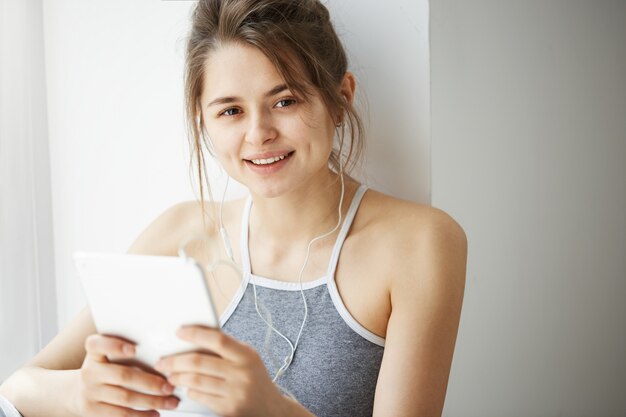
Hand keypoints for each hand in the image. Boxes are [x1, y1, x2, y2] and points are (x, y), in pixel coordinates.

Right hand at [73, 334, 179, 415]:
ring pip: (125, 398)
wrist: (76, 391)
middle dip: (150, 382)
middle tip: (170, 386)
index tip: (134, 350)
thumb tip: (163, 359)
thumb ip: (127, 353)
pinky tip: (155, 413)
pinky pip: (120, 414)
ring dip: (152, 401)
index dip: (114, 346)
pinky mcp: (92, 411)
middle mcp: (90, 372)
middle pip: (122, 376)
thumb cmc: (104, 368)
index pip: (97, 345)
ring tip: (170, 401)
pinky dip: (141, 415)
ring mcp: (90, 393)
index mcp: (94, 353)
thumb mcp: (107, 356)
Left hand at [154, 326, 287, 416]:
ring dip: (178, 377)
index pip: (217, 339)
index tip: (179, 332)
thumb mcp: (247, 358)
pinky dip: (190, 391)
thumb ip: (226, 348)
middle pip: (200, 362)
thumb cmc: (255, 379)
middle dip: (176, 361)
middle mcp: (242, 373)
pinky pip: (201, 397)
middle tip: (163, 361)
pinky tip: (187, 388)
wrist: (272, 409)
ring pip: (196, 381)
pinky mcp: (229, 409)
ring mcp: (236, 393)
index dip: (195, 334)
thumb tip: (195, 336)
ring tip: (170, 374)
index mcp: (247, 355)